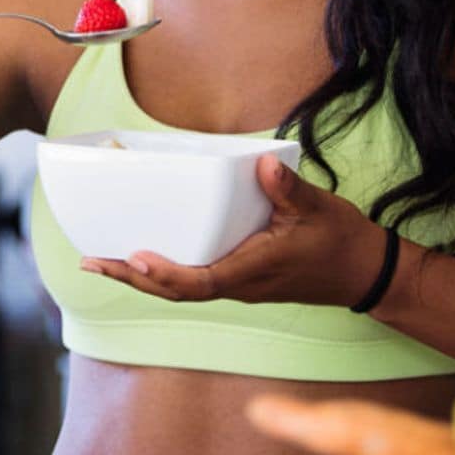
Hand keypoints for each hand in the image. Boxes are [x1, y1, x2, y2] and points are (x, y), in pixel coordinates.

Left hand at [79, 153, 388, 308]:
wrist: (365, 271)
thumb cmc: (339, 240)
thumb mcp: (317, 209)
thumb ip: (288, 188)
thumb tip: (264, 163)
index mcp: (252, 271)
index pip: (200, 282)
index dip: (166, 274)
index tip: (135, 258)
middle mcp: (237, 283)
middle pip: (174, 291)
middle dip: (130, 278)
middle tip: (90, 262)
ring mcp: (235, 283)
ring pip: (178, 289)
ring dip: (138, 278)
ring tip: (99, 262)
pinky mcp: (236, 275)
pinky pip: (190, 279)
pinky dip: (160, 272)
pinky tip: (139, 257)